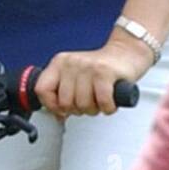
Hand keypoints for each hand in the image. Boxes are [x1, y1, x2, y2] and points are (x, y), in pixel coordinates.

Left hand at [34, 34, 151, 118]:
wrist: (126, 53)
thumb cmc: (100, 69)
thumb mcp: (74, 77)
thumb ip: (62, 93)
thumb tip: (57, 116)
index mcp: (59, 63)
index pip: (42, 90)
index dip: (51, 106)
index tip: (61, 109)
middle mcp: (72, 63)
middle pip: (65, 103)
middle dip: (78, 110)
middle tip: (88, 102)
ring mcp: (88, 67)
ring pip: (83, 105)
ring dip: (94, 109)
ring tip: (99, 100)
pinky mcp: (105, 72)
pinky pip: (102, 102)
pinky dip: (108, 108)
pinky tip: (110, 102)